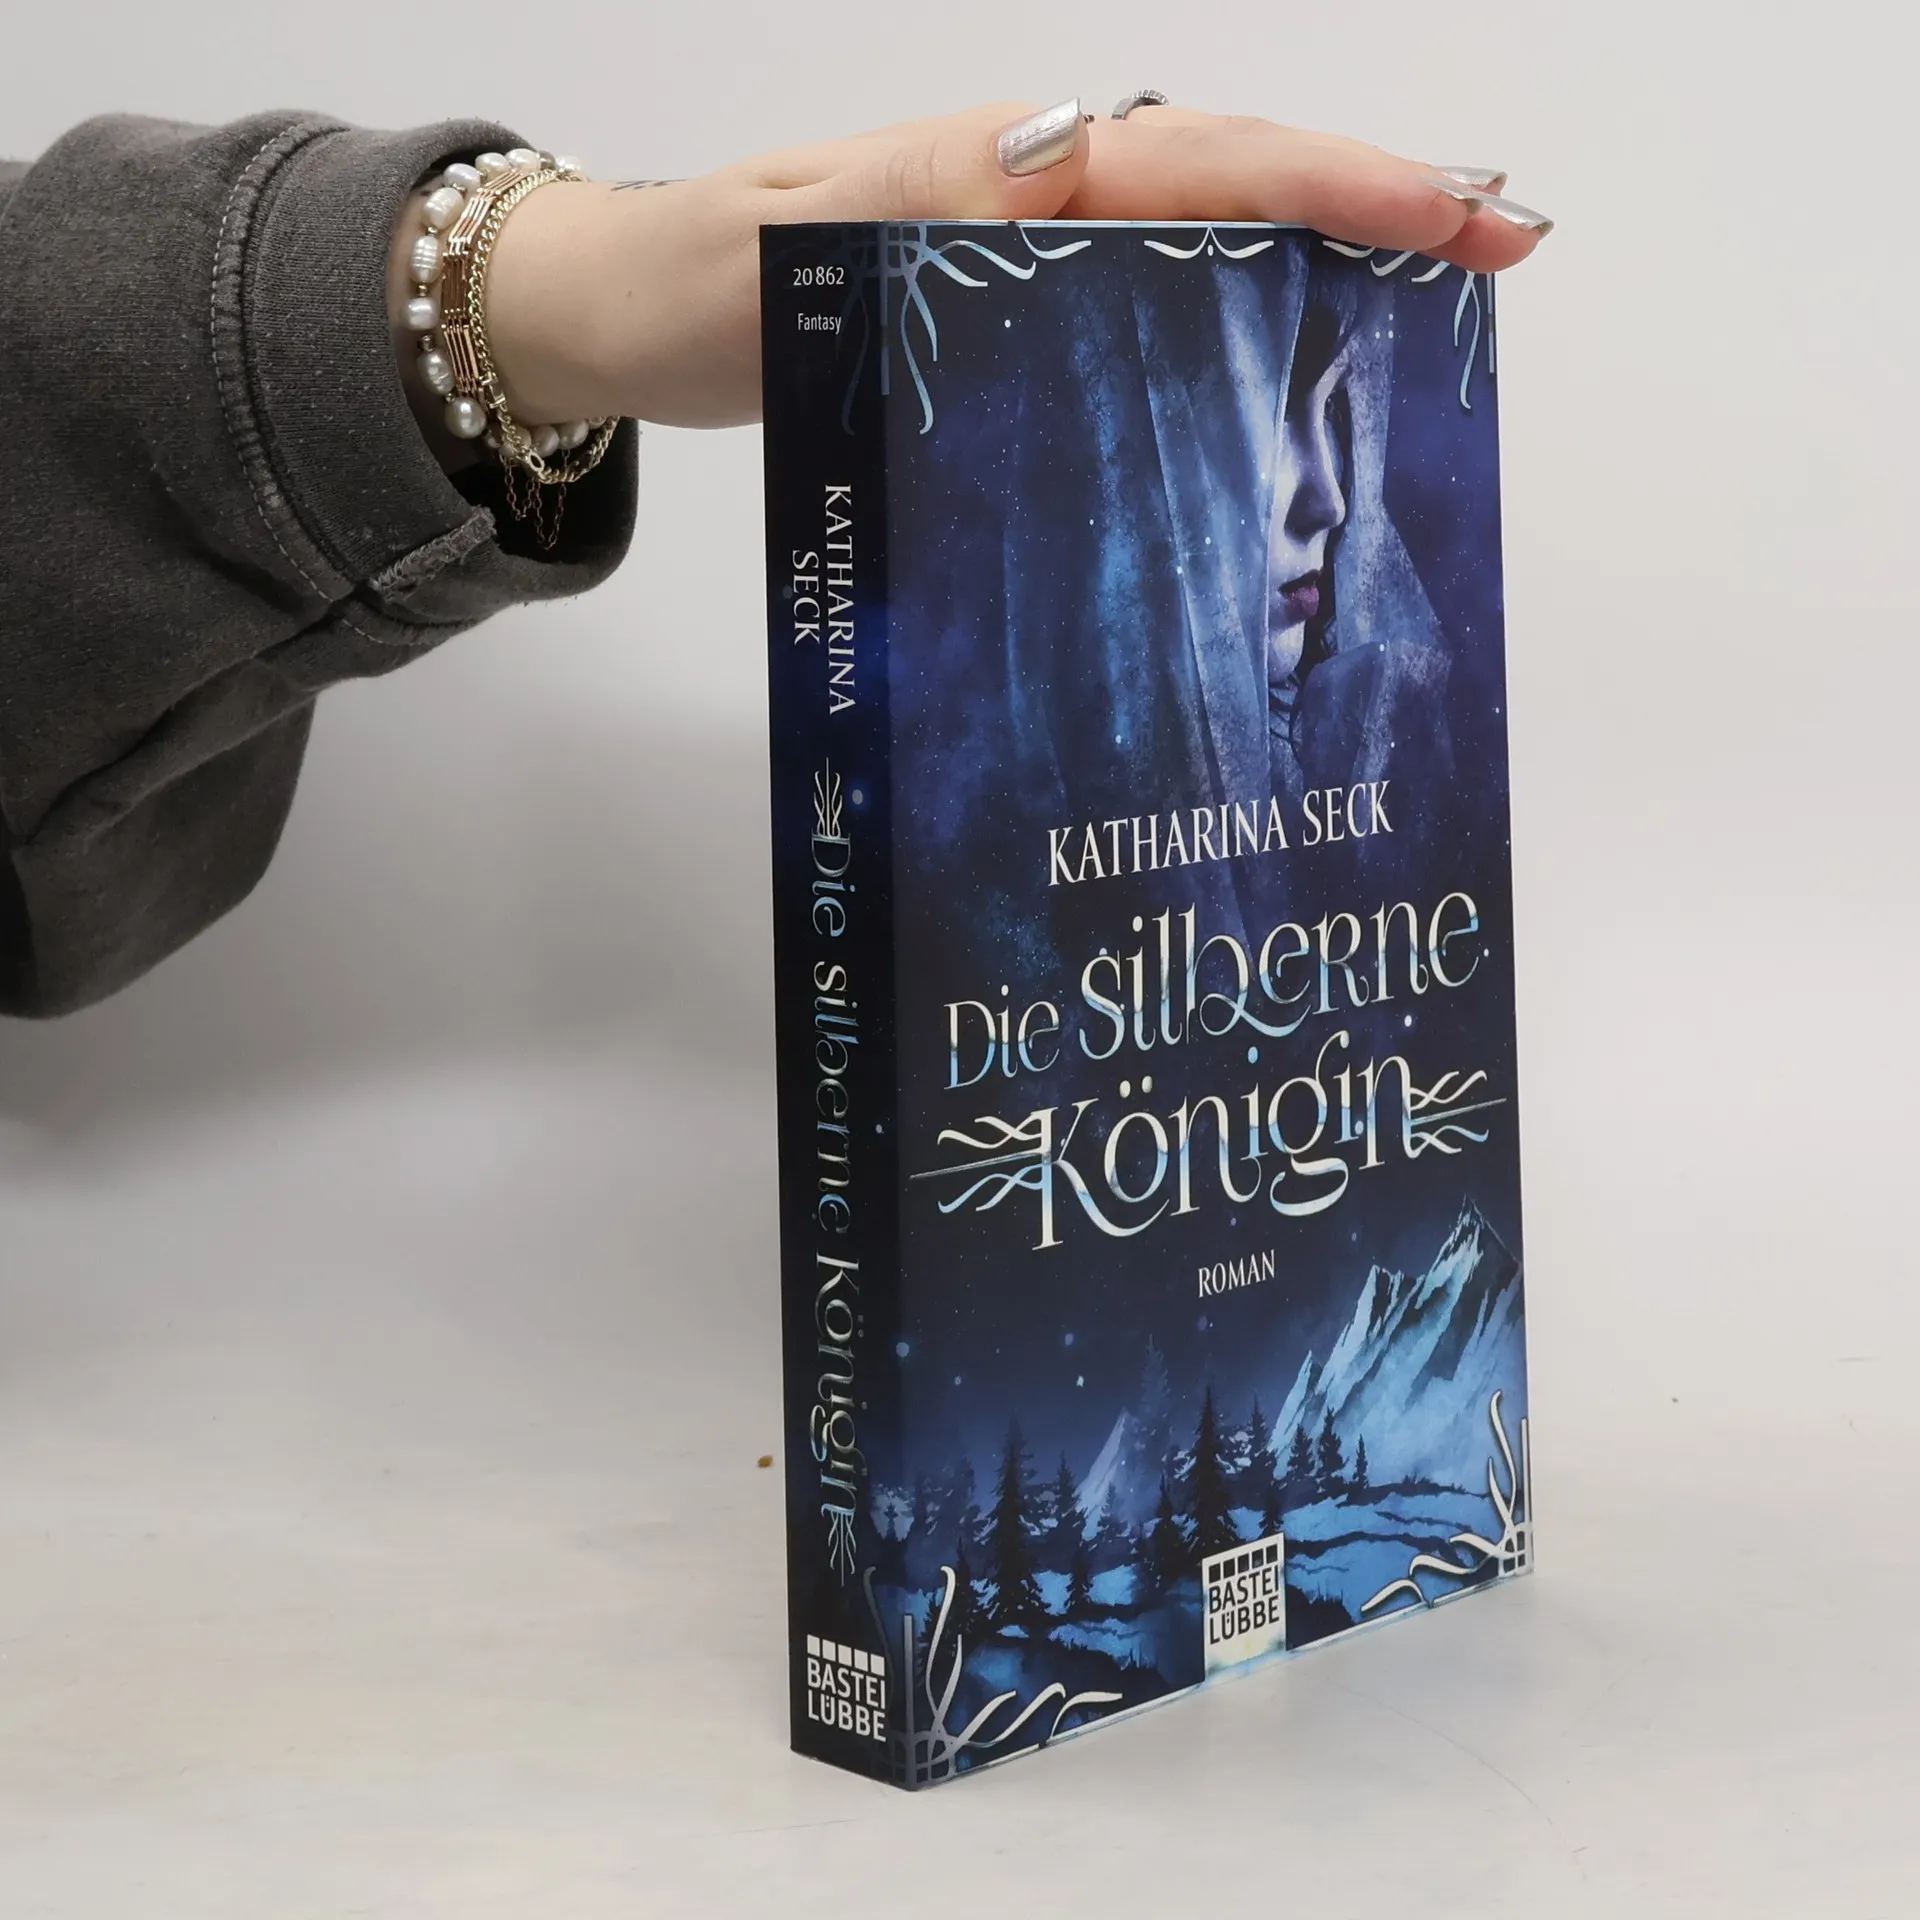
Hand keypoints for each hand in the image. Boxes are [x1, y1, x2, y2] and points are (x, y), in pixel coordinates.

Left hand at [453, 100, 1553, 432]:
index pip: (1200, 162)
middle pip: (1237, 178)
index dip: (1332, 184)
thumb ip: (912, 231)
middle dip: (1373, 203)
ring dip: (1327, 253)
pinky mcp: (1017, 297)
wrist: (635, 307)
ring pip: (1210, 229)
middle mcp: (1037, 189)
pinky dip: (1239, 305)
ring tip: (1441, 294)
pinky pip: (1153, 287)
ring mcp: (1033, 241)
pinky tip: (1290, 351)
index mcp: (1001, 169)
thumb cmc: (703, 287)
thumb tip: (1058, 205)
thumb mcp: (790, 260)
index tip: (1451, 216)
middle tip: (1503, 246)